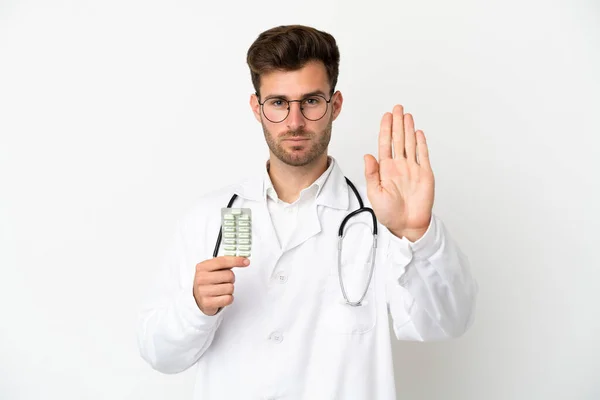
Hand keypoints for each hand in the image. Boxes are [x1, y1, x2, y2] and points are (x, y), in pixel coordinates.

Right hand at [193, 256, 249, 315]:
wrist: (197, 297)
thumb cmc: (208, 281)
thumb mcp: (212, 268)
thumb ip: (225, 263)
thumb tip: (243, 260)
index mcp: (202, 267)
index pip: (222, 261)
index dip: (236, 261)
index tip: (246, 262)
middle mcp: (201, 278)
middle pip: (229, 275)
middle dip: (231, 279)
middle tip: (224, 281)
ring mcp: (203, 291)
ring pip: (230, 288)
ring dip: (229, 289)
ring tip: (221, 289)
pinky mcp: (207, 303)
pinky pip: (228, 299)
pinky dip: (228, 298)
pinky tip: (221, 297)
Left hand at [364, 105, 434, 241]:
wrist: (407, 224)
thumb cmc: (389, 212)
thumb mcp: (374, 193)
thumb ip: (371, 174)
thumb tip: (367, 155)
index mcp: (386, 169)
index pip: (385, 144)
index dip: (385, 129)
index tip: (386, 116)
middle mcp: (399, 166)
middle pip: (398, 139)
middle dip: (397, 123)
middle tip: (397, 108)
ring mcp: (412, 168)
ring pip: (410, 144)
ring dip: (409, 129)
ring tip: (407, 115)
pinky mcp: (425, 174)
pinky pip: (423, 155)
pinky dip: (421, 143)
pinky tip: (418, 133)